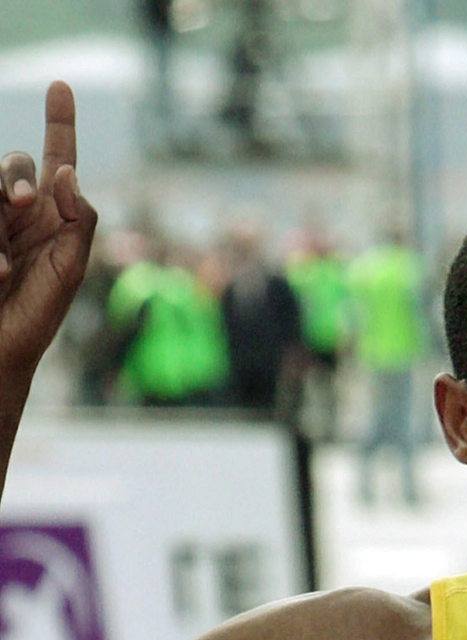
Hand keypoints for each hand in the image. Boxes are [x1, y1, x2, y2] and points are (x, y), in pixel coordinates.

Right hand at [0, 81, 96, 378]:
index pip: (56, 158)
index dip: (60, 123)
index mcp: (52, 216)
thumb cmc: (39, 312)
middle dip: (14, 175)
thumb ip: (79, 219)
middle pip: (12, 163)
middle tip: (23, 201)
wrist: (1, 347)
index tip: (63, 86)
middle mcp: (19, 210)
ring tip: (0, 268)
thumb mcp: (70, 267)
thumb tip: (70, 173)